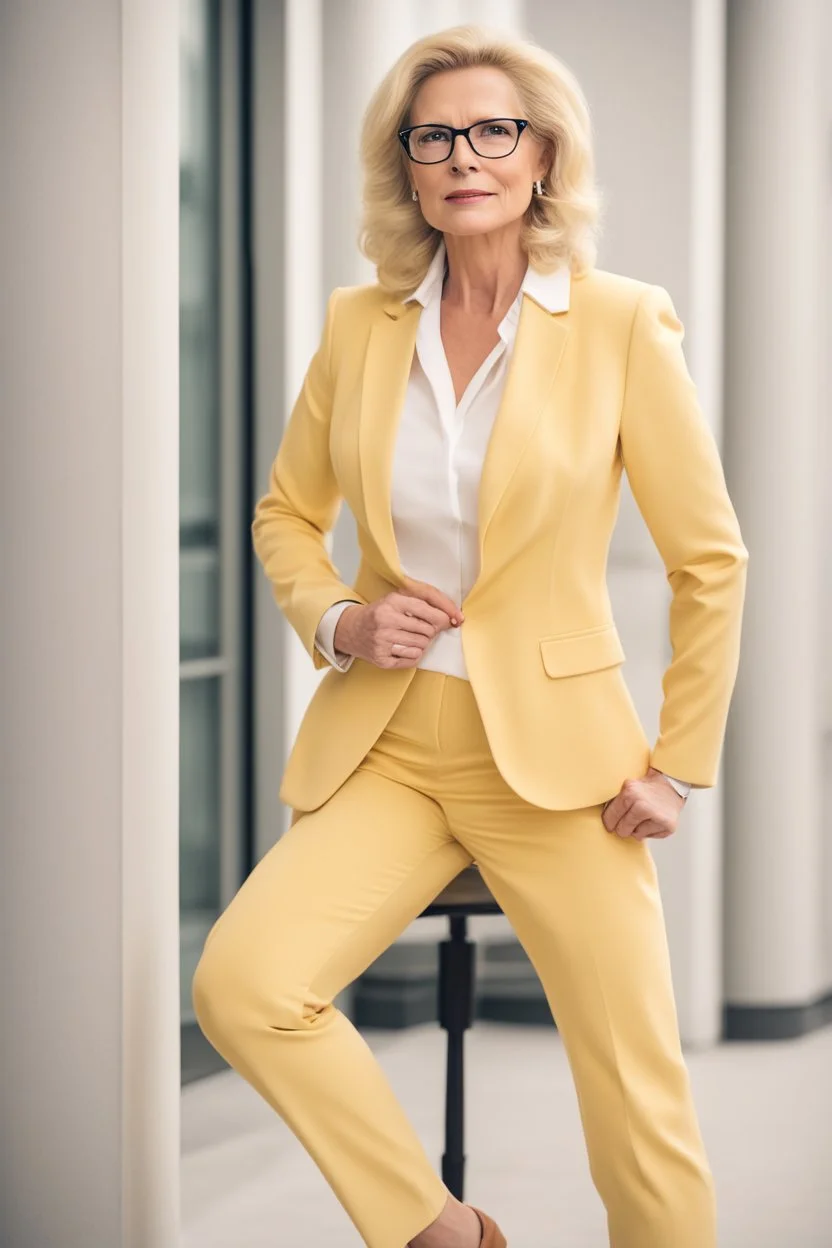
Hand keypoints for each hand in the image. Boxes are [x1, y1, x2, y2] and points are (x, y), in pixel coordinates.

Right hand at [333, 576, 463, 669]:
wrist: (351, 629)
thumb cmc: (382, 612)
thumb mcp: (399, 597)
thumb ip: (427, 600)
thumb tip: (455, 617)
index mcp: (391, 601)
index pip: (428, 609)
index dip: (446, 615)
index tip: (454, 619)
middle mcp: (385, 620)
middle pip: (428, 630)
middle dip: (432, 630)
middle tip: (424, 628)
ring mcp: (382, 641)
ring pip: (422, 645)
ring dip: (422, 642)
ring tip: (409, 636)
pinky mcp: (381, 658)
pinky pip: (412, 659)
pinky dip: (413, 654)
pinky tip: (402, 647)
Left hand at [601, 767, 685, 840]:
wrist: (671, 783)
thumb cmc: (646, 787)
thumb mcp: (627, 787)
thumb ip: (614, 801)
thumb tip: (600, 819)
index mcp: (629, 793)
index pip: (610, 818)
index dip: (609, 822)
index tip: (610, 823)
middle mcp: (642, 805)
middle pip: (622, 830)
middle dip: (624, 827)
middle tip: (630, 819)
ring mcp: (656, 816)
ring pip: (636, 835)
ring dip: (638, 829)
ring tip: (644, 816)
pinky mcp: (668, 825)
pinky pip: (650, 837)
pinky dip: (650, 831)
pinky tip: (654, 819)